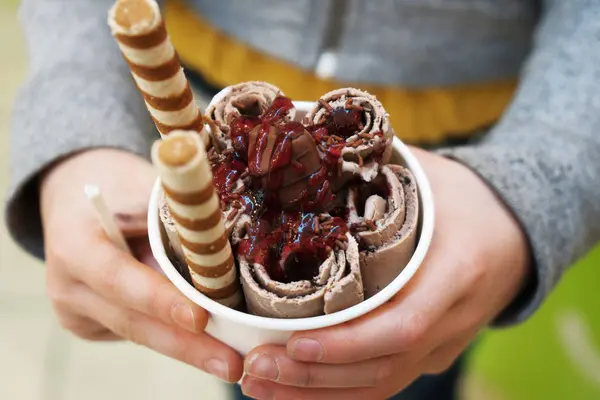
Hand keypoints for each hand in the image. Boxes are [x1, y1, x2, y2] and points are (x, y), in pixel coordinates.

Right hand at [41, 149, 242, 381]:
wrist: (77, 197)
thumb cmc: (118, 186)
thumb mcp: (143, 189)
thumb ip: (173, 222)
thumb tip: (223, 252)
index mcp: (74, 245)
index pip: (118, 278)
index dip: (160, 300)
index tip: (200, 319)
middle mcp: (68, 286)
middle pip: (132, 322)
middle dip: (186, 345)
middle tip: (231, 364)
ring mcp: (76, 312)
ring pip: (139, 334)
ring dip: (187, 349)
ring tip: (230, 362)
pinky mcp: (91, 324)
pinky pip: (137, 332)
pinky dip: (173, 336)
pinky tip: (208, 345)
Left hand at [240, 148, 530, 398]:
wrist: (515, 230)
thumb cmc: (463, 197)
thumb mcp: (426, 174)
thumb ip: (372, 168)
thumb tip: (302, 150)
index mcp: (457, 270)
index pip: (404, 324)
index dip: (349, 342)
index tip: (293, 342)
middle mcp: (453, 319)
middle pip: (383, 368)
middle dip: (315, 377)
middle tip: (255, 369)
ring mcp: (444, 343)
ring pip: (381, 385)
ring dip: (316, 393)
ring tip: (260, 383)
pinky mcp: (431, 353)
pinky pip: (384, 381)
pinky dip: (336, 391)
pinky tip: (294, 388)